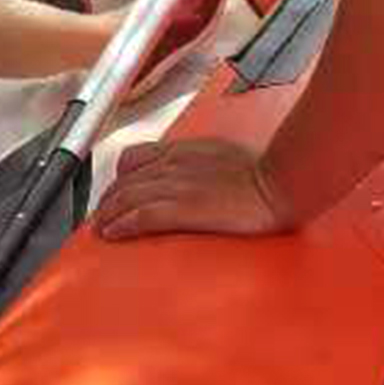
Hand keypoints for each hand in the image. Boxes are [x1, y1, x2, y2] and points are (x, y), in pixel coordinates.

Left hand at [91, 137, 293, 241]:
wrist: (280, 183)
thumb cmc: (265, 173)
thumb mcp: (226, 155)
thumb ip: (203, 163)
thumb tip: (196, 178)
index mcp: (185, 150)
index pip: (135, 158)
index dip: (119, 178)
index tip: (116, 194)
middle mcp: (175, 164)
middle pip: (125, 179)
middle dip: (109, 199)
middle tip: (103, 216)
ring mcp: (177, 186)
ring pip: (127, 197)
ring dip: (109, 214)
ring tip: (102, 229)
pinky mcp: (183, 208)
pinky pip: (141, 215)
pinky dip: (123, 224)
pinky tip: (115, 233)